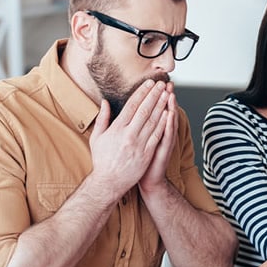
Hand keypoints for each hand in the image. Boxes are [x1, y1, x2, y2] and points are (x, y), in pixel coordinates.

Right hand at [89, 80, 169, 197]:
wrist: (109, 182)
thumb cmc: (102, 160)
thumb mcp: (97, 137)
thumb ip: (103, 118)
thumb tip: (105, 102)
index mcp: (116, 129)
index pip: (131, 106)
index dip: (142, 93)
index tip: (149, 84)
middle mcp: (128, 135)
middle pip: (144, 110)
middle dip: (154, 95)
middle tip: (161, 84)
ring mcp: (138, 144)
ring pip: (153, 121)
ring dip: (161, 106)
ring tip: (167, 94)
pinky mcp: (147, 153)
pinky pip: (157, 135)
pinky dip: (163, 123)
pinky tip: (169, 114)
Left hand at [139, 81, 177, 193]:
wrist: (147, 181)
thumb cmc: (140, 162)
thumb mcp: (137, 141)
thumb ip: (135, 126)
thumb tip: (130, 113)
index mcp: (151, 130)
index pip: (155, 109)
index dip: (155, 96)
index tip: (155, 83)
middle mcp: (160, 134)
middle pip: (164, 111)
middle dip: (165, 97)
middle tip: (167, 83)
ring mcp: (164, 141)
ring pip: (168, 121)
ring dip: (170, 107)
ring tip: (171, 94)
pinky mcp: (164, 150)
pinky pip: (167, 135)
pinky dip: (169, 125)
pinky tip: (170, 115)